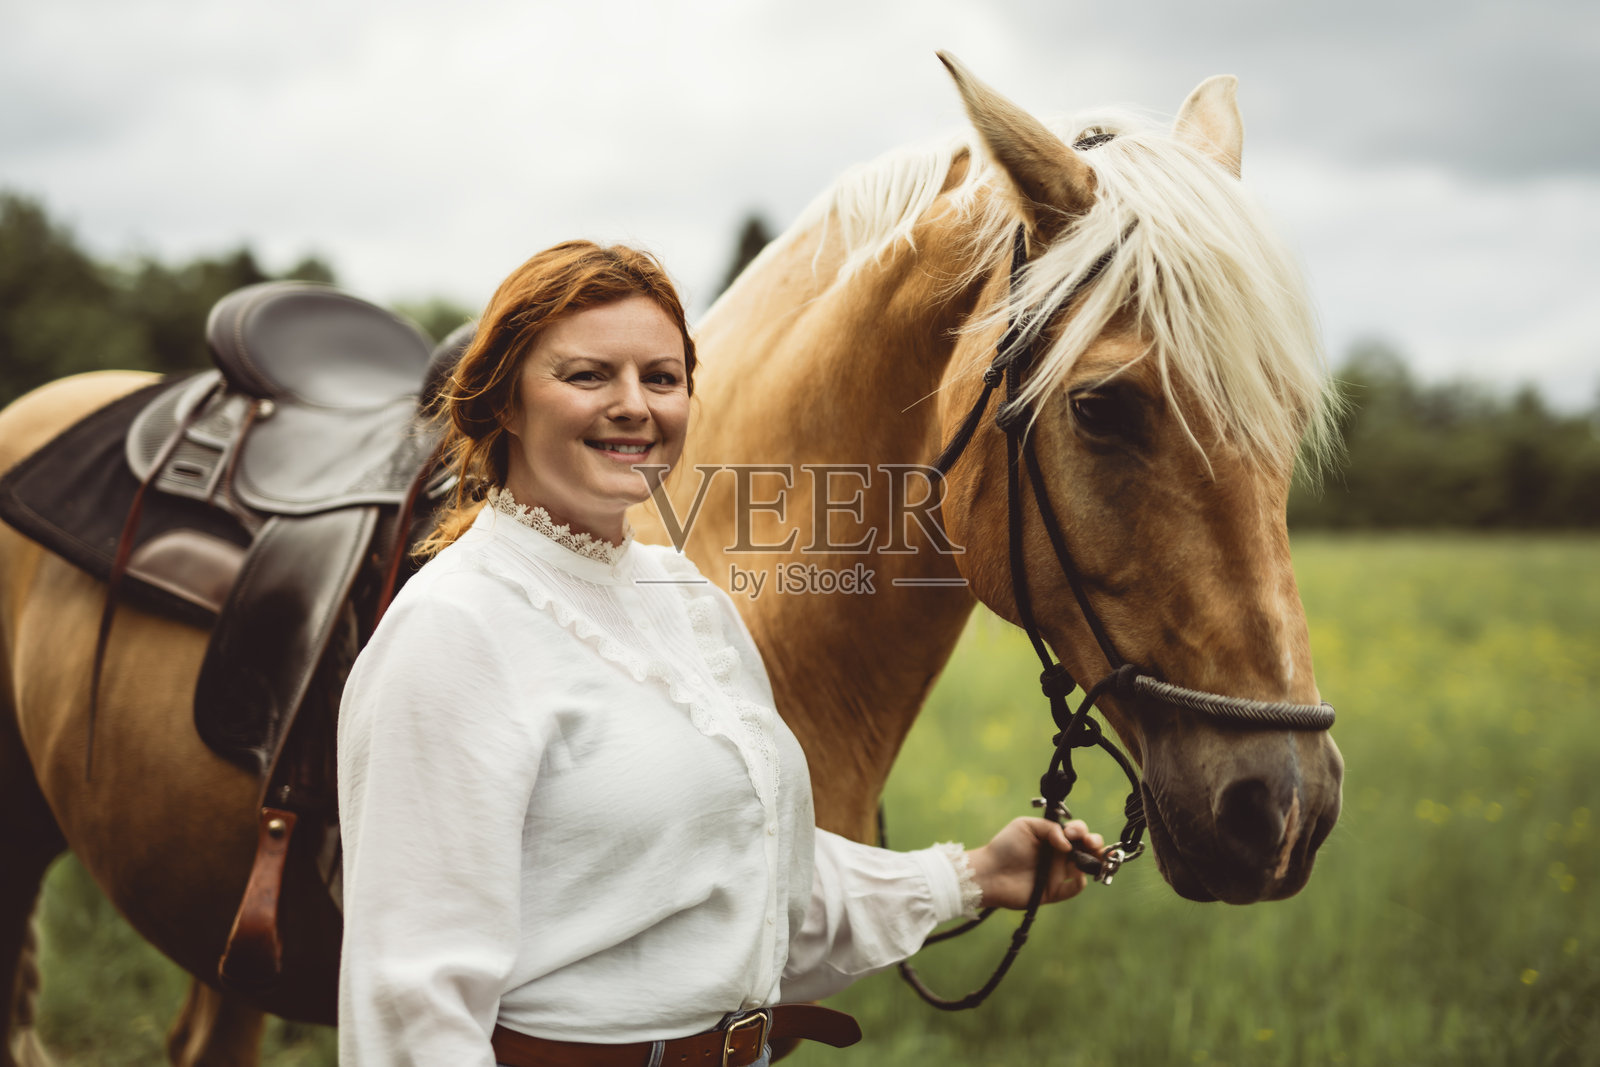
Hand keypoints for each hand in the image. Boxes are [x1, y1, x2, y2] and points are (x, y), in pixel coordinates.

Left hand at [964, 817, 1104, 909]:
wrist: (990, 872)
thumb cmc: (1005, 846)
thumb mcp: (1026, 826)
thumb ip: (1050, 828)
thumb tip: (1068, 842)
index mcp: (1054, 838)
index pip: (1077, 831)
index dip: (1081, 829)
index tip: (1072, 832)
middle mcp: (1059, 855)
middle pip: (1088, 848)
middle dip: (1095, 842)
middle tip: (1089, 842)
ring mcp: (1058, 873)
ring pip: (1087, 867)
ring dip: (1094, 860)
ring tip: (1086, 856)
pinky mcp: (1054, 891)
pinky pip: (1075, 888)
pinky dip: (1079, 881)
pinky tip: (1073, 873)